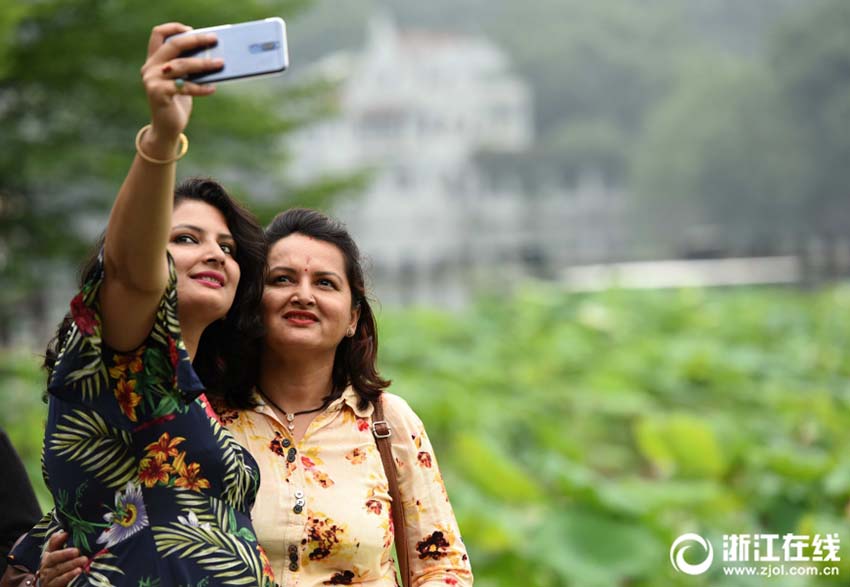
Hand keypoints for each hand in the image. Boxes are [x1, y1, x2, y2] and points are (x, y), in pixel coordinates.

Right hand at [37, 531, 86, 586]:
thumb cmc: (59, 570)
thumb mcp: (59, 557)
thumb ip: (60, 544)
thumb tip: (64, 532)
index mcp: (48, 557)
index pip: (50, 547)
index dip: (57, 541)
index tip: (67, 534)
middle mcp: (46, 567)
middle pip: (53, 558)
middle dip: (65, 553)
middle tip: (77, 550)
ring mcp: (48, 578)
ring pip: (58, 570)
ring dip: (71, 564)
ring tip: (83, 560)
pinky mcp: (52, 586)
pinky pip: (60, 581)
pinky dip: (69, 576)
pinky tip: (78, 571)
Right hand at [139, 22, 222, 140]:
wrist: (166, 128)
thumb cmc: (178, 102)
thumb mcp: (182, 81)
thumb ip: (188, 68)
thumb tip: (214, 55)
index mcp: (154, 60)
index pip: (158, 35)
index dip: (174, 28)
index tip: (191, 29)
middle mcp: (150, 67)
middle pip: (173, 45)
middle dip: (195, 40)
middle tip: (214, 39)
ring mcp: (152, 80)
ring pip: (181, 65)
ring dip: (204, 64)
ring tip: (220, 63)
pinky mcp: (158, 93)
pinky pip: (185, 87)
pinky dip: (201, 88)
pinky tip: (213, 88)